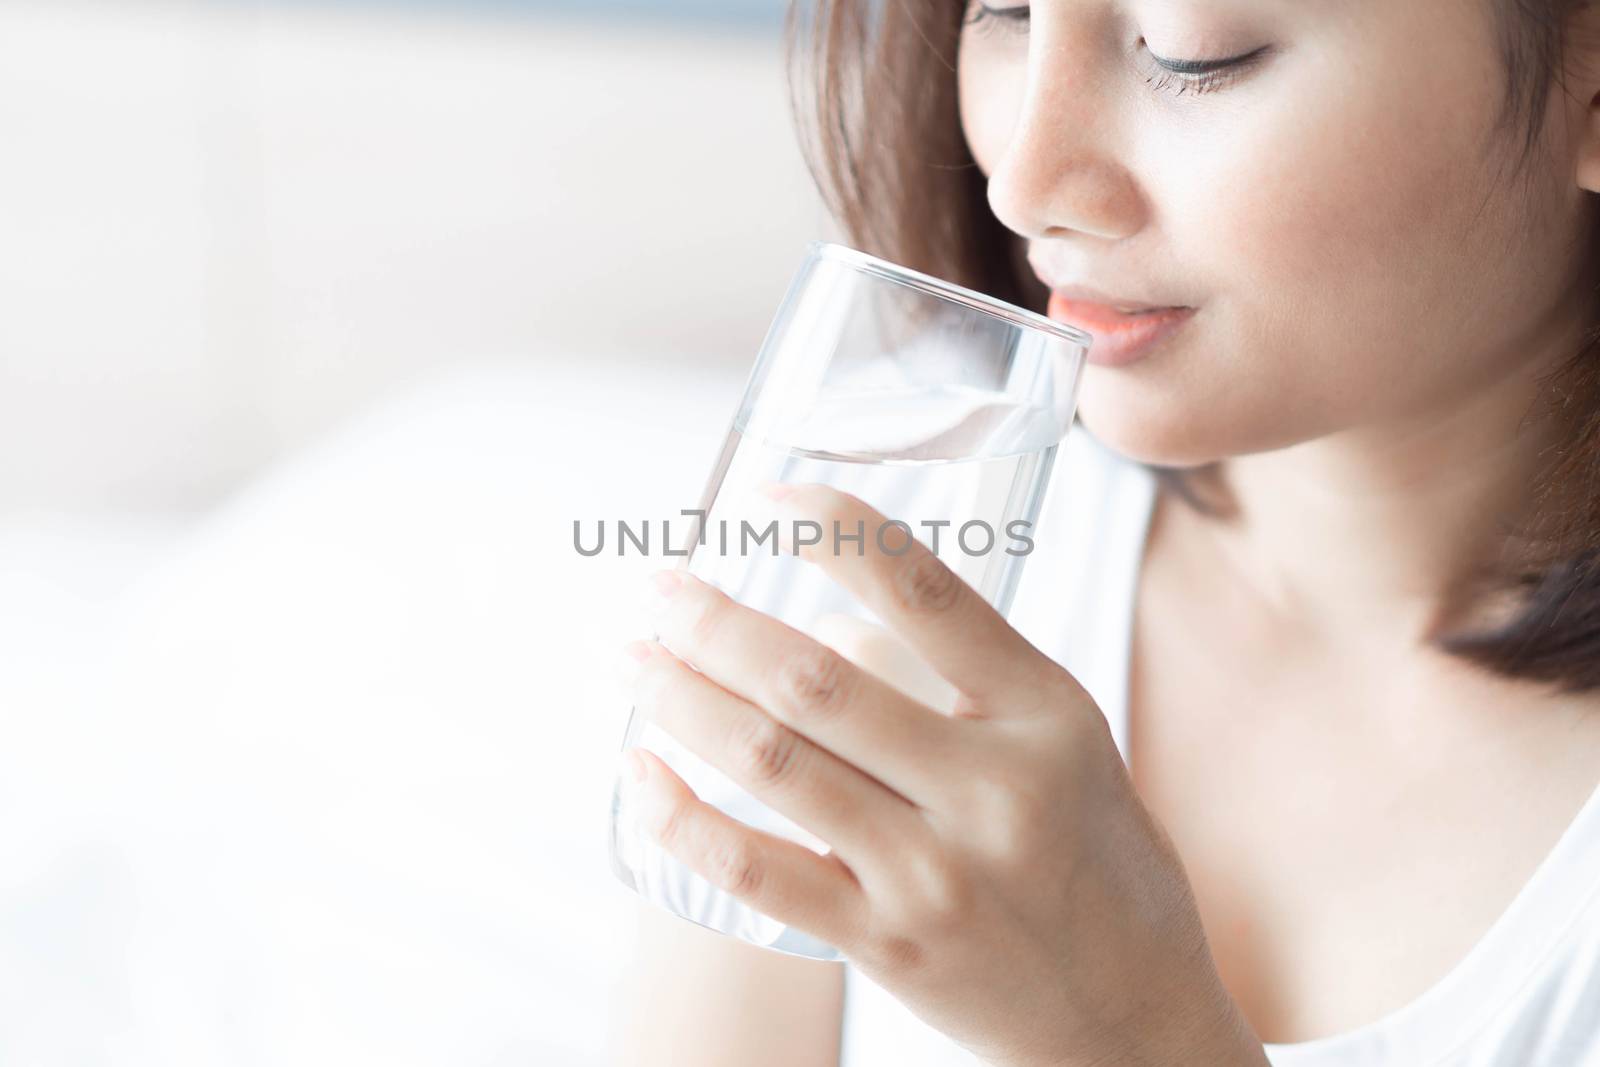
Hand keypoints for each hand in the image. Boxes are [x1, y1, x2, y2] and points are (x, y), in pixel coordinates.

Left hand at [620, 484, 1266, 1066]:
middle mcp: (992, 786)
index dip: (834, 529)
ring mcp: (935, 872)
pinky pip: (756, 870)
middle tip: (659, 589)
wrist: (1133, 1013)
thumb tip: (826, 626)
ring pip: (773, 762)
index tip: (766, 497)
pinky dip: (681, 816)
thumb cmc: (1095, 857)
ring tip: (632, 660)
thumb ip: (960, 679)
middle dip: (713, 621)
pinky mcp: (887, 944)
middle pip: (817, 679)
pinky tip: (641, 773)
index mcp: (1043, 711)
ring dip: (680, 698)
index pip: (924, 591)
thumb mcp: (1067, 743)